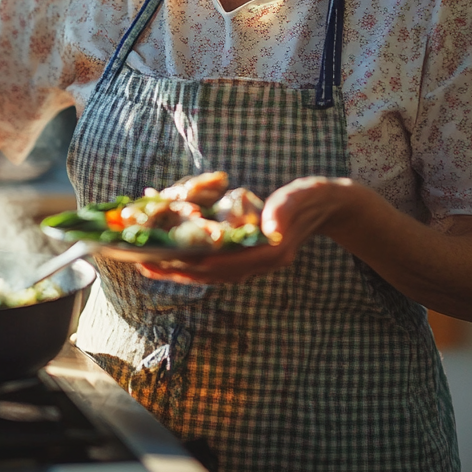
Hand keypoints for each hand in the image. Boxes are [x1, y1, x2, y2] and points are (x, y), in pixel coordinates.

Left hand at [138, 176, 359, 283]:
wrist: (329, 205)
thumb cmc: (311, 197)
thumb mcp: (301, 197)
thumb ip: (284, 212)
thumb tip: (271, 232)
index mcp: (269, 253)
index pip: (222, 264)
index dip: (190, 264)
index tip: (162, 261)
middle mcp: (258, 264)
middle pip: (209, 274)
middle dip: (175, 271)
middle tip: (141, 264)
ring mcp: (254, 263)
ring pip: (210, 273)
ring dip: (179, 269)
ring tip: (148, 264)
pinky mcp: (249, 256)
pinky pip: (215, 263)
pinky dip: (192, 260)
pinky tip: (172, 253)